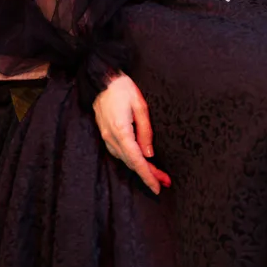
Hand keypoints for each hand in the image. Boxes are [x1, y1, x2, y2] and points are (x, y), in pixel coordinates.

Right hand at [92, 73, 171, 194]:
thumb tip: (149, 153)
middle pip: (131, 163)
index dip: (147, 175)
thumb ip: (145, 131)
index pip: (136, 160)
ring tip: (158, 174)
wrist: (101, 79)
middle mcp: (111, 137)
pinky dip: (132, 160)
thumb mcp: (140, 106)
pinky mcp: (106, 134)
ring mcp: (106, 137)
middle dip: (148, 174)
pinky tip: (141, 162)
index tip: (157, 187)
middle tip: (165, 182)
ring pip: (125, 159)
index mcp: (121, 130)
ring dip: (141, 168)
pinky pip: (120, 153)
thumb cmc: (122, 88)